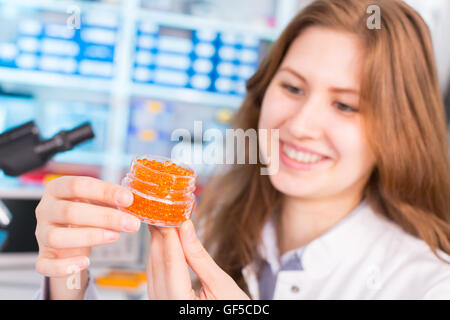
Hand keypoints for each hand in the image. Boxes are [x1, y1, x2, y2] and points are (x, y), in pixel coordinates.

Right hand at [34, 176, 140, 297]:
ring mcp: (41, 234)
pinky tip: (85, 263)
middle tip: (131, 223)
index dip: (104, 191)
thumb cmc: (85, 212)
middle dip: (105, 217)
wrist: (70, 234)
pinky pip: (45, 265)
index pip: (77, 185)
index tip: (128, 199)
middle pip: (70, 211)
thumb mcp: (96, 200)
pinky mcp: (43, 256)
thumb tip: (130, 200)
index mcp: (57, 188)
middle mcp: (45, 209)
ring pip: (56, 237)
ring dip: (90, 237)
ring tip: (115, 236)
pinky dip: (65, 266)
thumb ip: (110, 199)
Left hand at [147, 220, 249, 299]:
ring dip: (158, 247)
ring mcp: (162, 306)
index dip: (170, 237)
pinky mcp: (163, 303)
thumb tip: (187, 229)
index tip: (169, 217)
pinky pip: (155, 280)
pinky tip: (164, 246)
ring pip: (153, 272)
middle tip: (162, 214)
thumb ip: (200, 256)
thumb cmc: (233, 311)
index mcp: (181, 304)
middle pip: (158, 267)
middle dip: (160, 238)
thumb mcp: (222, 284)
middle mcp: (166, 306)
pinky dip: (159, 260)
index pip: (172, 264)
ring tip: (163, 225)